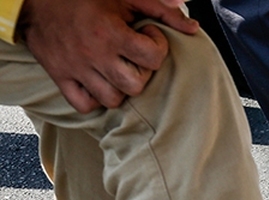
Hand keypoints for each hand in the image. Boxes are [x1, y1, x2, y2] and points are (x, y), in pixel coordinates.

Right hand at [19, 0, 198, 112]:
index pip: (152, 58)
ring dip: (120, 87)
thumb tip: (192, 26)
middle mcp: (93, 54)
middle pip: (134, 85)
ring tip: (117, 69)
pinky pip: (84, 105)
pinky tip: (98, 82)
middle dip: (141, 72)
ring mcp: (76, 69)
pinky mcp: (60, 77)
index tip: (148, 35)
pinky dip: (94, 99)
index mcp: (110, 33)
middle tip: (134, 56)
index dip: (157, 46)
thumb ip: (160, 8)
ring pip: (112, 99)